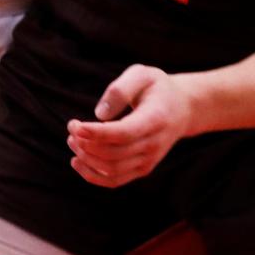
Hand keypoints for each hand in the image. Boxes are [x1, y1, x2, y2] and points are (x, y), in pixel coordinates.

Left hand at [66, 64, 192, 186]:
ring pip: (112, 170)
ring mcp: (149, 160)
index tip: (75, 125)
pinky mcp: (142, 169)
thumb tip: (99, 115)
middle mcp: (153, 144)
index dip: (97, 133)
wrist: (183, 108)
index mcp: (155, 119)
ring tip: (72, 140)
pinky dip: (93, 175)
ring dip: (87, 158)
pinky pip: (115, 180)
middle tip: (71, 127)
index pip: (124, 133)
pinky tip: (77, 161)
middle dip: (86, 143)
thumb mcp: (141, 74)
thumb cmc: (156, 87)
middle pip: (114, 154)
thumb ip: (120, 89)